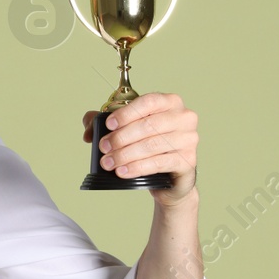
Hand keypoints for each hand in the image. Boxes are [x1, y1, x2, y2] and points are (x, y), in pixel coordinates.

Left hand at [80, 92, 198, 206]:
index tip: (108, 125)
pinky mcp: (188, 160)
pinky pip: (159, 163)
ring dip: (125, 154)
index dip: (126, 113)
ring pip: (152, 145)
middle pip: (149, 125)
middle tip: (104, 148)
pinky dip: (137, 168)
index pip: (148, 102)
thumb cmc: (149, 146)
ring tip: (108, 163)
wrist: (169, 176)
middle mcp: (184, 118)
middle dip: (121, 137)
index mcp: (170, 102)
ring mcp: (189, 139)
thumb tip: (89, 131)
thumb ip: (104, 124)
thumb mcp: (127, 131)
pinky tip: (122, 171)